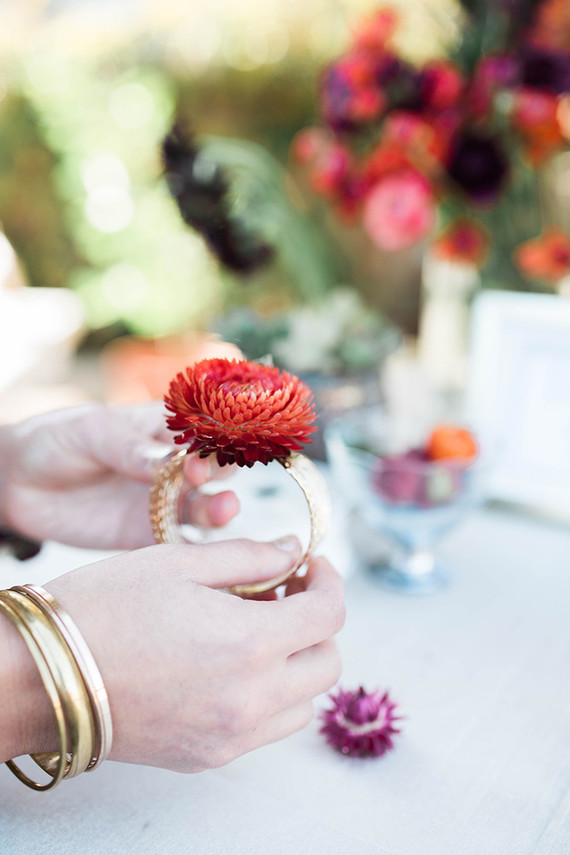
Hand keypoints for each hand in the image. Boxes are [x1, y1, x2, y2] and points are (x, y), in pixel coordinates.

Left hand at [0, 403, 238, 548]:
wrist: (18, 483)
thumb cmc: (57, 440)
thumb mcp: (92, 432)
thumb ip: (131, 449)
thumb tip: (174, 461)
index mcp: (164, 429)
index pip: (203, 431)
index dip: (211, 440)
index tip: (201, 453)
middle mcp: (173, 466)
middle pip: (215, 470)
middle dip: (219, 474)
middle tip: (203, 478)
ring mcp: (163, 502)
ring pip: (204, 508)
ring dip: (217, 509)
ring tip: (224, 509)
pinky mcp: (148, 535)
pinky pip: (180, 543)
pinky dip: (196, 550)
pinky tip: (206, 553)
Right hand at [30, 540, 343, 771]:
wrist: (41, 676)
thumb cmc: (104, 608)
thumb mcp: (179, 561)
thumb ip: (249, 556)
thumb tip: (292, 551)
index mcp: (249, 644)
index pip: (329, 615)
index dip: (329, 581)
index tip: (311, 564)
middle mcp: (250, 700)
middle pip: (327, 664)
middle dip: (316, 622)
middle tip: (282, 594)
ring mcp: (230, 737)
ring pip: (303, 702)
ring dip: (296, 662)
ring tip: (255, 630)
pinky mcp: (207, 758)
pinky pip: (266, 729)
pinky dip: (269, 696)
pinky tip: (230, 666)